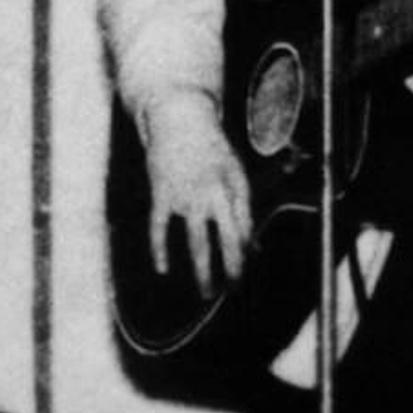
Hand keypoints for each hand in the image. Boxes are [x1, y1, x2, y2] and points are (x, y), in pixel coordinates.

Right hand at [141, 95, 251, 289]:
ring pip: (198, 242)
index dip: (244, 252)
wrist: (180, 119)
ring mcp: (187, 195)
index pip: (244, 229)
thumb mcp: (235, 173)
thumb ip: (243, 207)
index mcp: (234, 188)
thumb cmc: (210, 149)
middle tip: (234, 290)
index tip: (241, 269)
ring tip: (207, 293)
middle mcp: (214, 195)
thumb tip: (252, 245)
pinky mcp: (162, 193)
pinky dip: (160, 250)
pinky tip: (162, 269)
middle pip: (228, 240)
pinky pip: (160, 228)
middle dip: (233, 269)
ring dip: (204, 271)